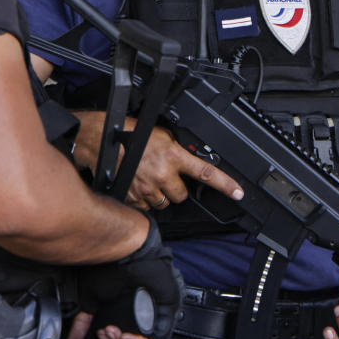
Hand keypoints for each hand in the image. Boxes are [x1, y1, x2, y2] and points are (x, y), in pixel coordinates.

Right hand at [69, 216, 183, 338]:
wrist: (126, 252)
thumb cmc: (110, 267)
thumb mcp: (91, 296)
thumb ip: (83, 320)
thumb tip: (72, 338)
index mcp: (128, 315)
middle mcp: (142, 317)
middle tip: (106, 333)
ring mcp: (154, 315)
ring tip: (113, 331)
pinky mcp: (165, 311)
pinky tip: (127, 335)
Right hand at [74, 113, 243, 211]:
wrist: (99, 139)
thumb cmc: (126, 132)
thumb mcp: (158, 133)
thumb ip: (174, 147)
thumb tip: (182, 156)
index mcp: (172, 155)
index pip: (205, 173)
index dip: (225, 185)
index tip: (239, 193)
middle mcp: (162, 174)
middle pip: (181, 195)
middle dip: (175, 187)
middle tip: (164, 175)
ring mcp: (147, 188)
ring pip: (164, 202)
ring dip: (159, 194)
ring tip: (147, 178)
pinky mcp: (133, 198)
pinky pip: (146, 206)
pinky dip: (143, 199)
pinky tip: (136, 185)